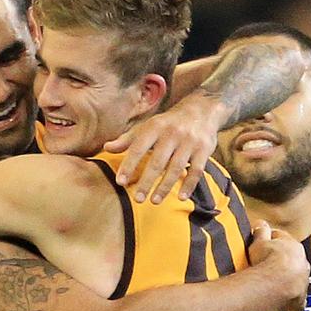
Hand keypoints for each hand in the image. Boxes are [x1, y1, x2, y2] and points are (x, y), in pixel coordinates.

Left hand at [104, 93, 219, 203]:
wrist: (202, 109)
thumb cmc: (168, 123)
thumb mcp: (148, 126)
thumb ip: (128, 139)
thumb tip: (106, 148)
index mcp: (155, 127)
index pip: (138, 148)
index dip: (129, 165)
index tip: (120, 181)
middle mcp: (172, 134)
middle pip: (157, 162)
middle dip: (146, 181)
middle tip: (137, 199)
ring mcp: (189, 142)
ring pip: (176, 168)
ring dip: (165, 187)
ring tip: (155, 201)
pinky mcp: (204, 149)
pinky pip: (197, 170)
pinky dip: (189, 185)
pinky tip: (181, 198)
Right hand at [248, 222, 308, 310]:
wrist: (277, 283)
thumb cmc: (268, 263)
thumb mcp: (259, 242)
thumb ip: (260, 231)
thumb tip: (260, 224)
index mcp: (292, 245)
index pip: (281, 239)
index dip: (270, 242)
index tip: (262, 244)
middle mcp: (301, 262)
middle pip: (290, 259)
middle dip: (280, 262)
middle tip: (265, 265)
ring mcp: (301, 280)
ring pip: (294, 278)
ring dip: (285, 280)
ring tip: (271, 284)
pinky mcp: (299, 297)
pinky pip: (295, 299)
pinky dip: (289, 301)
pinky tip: (281, 302)